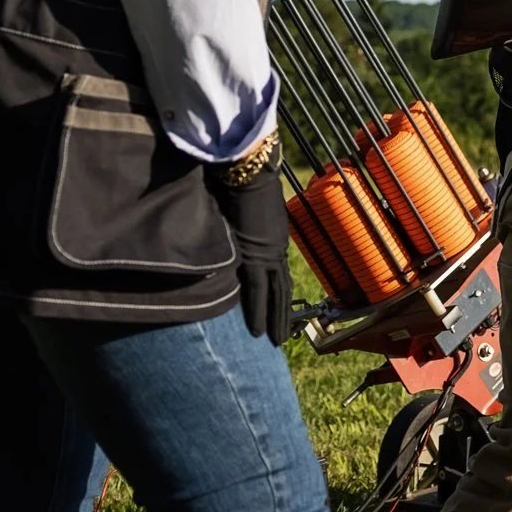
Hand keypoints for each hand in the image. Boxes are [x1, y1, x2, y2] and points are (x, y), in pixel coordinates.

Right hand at [209, 168, 291, 339]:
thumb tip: (230, 228)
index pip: (277, 273)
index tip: (280, 310)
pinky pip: (256, 292)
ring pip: (273, 296)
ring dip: (273, 320)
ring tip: (272, 341)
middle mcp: (275, 249)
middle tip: (280, 338)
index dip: (279, 293)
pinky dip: (257, 313)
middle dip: (281, 314)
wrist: (246, 170)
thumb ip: (240, 223)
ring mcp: (267, 254)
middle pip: (281, 289)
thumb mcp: (243, 207)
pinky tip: (256, 331)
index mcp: (274, 238)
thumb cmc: (240, 180)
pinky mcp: (255, 257)